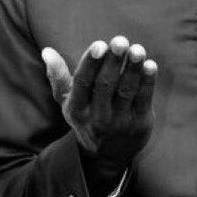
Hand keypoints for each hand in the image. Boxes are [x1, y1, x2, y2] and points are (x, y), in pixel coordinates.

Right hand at [41, 36, 156, 177]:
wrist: (107, 156)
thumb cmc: (86, 117)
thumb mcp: (68, 101)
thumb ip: (58, 76)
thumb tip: (47, 51)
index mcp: (77, 108)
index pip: (82, 83)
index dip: (91, 63)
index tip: (99, 45)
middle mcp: (97, 117)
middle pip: (105, 85)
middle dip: (113, 62)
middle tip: (120, 41)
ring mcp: (119, 121)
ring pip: (125, 91)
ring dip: (133, 69)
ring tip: (137, 50)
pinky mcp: (139, 123)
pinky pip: (143, 100)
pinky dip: (147, 82)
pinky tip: (150, 65)